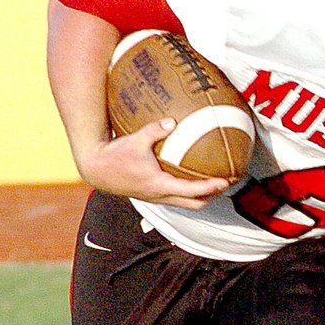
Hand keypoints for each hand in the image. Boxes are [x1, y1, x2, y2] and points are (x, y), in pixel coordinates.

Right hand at [76, 118, 229, 209]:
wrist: (97, 170)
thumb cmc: (115, 155)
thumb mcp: (135, 140)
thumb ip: (155, 129)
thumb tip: (173, 120)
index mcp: (160, 185)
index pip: (192, 190)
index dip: (211, 187)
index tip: (226, 181)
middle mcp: (161, 196)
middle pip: (195, 204)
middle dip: (213, 196)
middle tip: (227, 183)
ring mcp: (157, 198)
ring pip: (187, 204)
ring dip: (203, 196)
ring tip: (216, 183)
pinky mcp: (153, 195)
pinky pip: (177, 197)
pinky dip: (190, 192)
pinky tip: (192, 176)